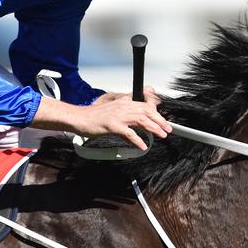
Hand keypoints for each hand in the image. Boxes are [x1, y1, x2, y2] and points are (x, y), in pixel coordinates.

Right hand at [32, 87, 171, 150]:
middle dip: (160, 121)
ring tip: (161, 135)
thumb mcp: (114, 110)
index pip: (146, 105)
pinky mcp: (112, 125)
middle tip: (168, 129)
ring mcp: (118, 116)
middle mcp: (123, 106)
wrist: (79, 118)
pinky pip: (128, 133)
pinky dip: (137, 140)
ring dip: (154, 128)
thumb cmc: (95, 115)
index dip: (157, 112)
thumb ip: (127, 113)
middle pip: (147, 112)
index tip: (164, 120)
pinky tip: (143, 146)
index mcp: (125, 102)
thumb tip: (138, 121)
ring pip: (141, 120)